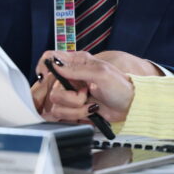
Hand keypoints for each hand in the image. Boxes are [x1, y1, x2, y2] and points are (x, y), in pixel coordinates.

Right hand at [30, 49, 158, 112]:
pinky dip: (78, 115)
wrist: (129, 106)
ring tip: (90, 104)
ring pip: (56, 104)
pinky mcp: (73, 108)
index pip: (50, 57)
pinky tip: (90, 111)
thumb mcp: (100, 73)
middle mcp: (70, 77)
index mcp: (76, 62)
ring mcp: (71, 94)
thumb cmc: (119, 86)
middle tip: (84, 93)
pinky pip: (63, 115)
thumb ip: (76, 69)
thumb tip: (56, 64)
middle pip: (51, 88)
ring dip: (75, 108)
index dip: (45, 66)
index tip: (47, 77)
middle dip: (68, 96)